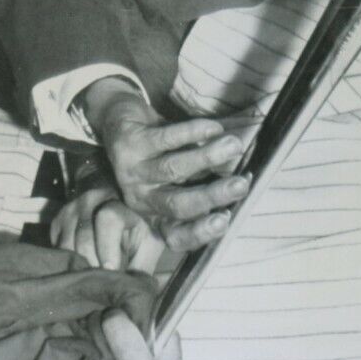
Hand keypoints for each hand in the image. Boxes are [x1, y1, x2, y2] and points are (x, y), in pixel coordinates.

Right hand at [50, 182, 162, 271]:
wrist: (116, 210)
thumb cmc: (137, 232)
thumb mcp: (148, 245)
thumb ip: (142, 266)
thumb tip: (134, 293)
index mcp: (119, 204)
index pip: (108, 220)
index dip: (107, 247)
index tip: (111, 269)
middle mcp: (91, 200)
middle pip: (84, 236)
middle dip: (93, 263)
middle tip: (102, 280)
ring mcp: (70, 210)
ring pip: (66, 245)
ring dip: (78, 266)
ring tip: (92, 277)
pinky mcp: (57, 221)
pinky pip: (57, 248)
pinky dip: (67, 263)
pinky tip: (81, 269)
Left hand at [79, 78, 248, 251]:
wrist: (117, 123)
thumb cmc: (159, 157)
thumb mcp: (179, 181)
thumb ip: (206, 186)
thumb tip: (243, 183)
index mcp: (156, 215)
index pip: (177, 236)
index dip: (201, 232)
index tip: (226, 219)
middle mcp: (142, 199)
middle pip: (177, 205)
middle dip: (212, 195)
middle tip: (241, 185)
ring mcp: (132, 172)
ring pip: (172, 169)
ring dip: (206, 157)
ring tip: (234, 145)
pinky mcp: (129, 143)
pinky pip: (164, 139)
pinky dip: (191, 132)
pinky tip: (214, 128)